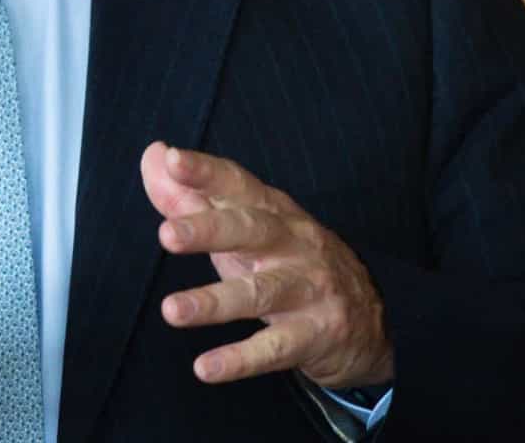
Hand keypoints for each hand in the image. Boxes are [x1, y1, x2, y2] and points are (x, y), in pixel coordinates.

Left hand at [140, 142, 392, 389]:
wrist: (371, 320)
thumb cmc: (289, 263)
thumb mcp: (245, 229)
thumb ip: (193, 196)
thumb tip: (153, 155)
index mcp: (273, 212)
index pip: (238, 185)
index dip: (206, 172)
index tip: (172, 160)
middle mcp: (293, 244)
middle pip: (252, 230)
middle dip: (209, 230)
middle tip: (166, 235)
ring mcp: (307, 290)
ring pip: (260, 292)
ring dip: (214, 302)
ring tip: (172, 311)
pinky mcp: (314, 336)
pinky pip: (274, 348)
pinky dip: (241, 359)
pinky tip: (206, 368)